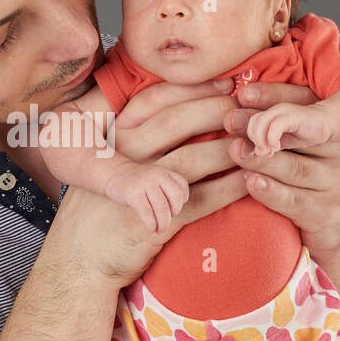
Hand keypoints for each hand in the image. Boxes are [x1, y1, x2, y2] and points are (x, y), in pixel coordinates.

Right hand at [45, 76, 247, 288]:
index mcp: (113, 135)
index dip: (195, 88)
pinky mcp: (153, 218)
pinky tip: (249, 183)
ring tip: (258, 145)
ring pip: (193, 158)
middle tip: (252, 111)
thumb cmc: (100, 209)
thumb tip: (180, 112)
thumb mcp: (106, 164)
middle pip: (178, 122)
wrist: (81, 259)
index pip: (156, 99)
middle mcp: (122, 154)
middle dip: (220, 111)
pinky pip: (200, 198)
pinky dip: (229, 189)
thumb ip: (135, 139)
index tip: (228, 82)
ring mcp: (136, 186)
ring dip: (231, 150)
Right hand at [103, 162, 188, 233]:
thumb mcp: (154, 177)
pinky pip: (147, 214)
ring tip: (159, 230)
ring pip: (162, 208)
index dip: (182, 201)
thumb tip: (175, 213)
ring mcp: (145, 184)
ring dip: (163, 224)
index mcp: (164, 172)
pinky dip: (151, 225)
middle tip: (166, 222)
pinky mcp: (134, 194)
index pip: (182, 186)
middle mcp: (157, 176)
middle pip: (175, 198)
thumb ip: (166, 188)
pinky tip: (150, 230)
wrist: (113, 173)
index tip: (174, 210)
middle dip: (174, 214)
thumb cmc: (136, 181)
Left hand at [223, 81, 339, 257]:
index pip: (308, 104)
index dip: (275, 95)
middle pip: (301, 135)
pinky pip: (293, 200)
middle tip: (230, 120)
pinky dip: (269, 191)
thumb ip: (288, 129)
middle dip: (261, 126)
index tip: (242, 93)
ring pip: (295, 168)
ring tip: (234, 150)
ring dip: (261, 159)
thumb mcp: (311, 151)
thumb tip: (239, 105)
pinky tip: (250, 182)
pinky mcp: (327, 214)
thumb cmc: (316, 184)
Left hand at [246, 101, 333, 154]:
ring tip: (269, 151)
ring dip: (260, 140)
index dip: (251, 138)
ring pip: (260, 121)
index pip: (251, 124)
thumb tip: (256, 154)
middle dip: (254, 139)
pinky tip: (276, 147)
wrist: (328, 123)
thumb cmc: (304, 134)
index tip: (259, 152)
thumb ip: (268, 146)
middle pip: (253, 122)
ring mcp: (284, 111)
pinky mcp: (295, 116)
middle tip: (262, 152)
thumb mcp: (282, 142)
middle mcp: (274, 110)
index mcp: (269, 115)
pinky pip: (276, 124)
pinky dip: (271, 137)